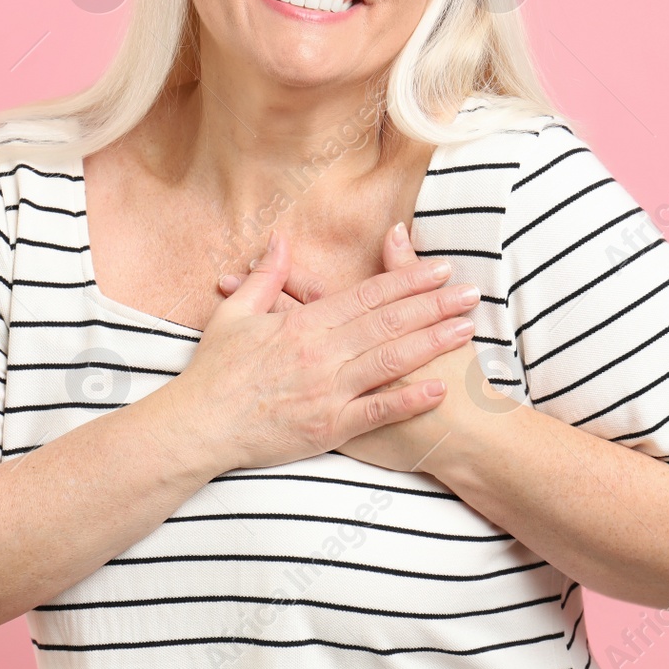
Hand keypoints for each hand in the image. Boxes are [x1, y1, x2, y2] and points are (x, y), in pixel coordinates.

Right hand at [161, 226, 481, 473]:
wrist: (198, 426)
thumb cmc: (215, 372)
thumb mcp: (235, 315)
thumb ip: (266, 278)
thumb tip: (281, 241)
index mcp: (303, 324)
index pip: (367, 295)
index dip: (407, 279)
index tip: (439, 268)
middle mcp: (321, 353)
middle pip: (388, 322)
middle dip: (433, 304)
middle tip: (470, 292)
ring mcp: (328, 390)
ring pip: (390, 360)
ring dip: (432, 343)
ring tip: (466, 329)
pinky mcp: (329, 427)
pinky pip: (377, 410)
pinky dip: (409, 399)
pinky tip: (441, 388)